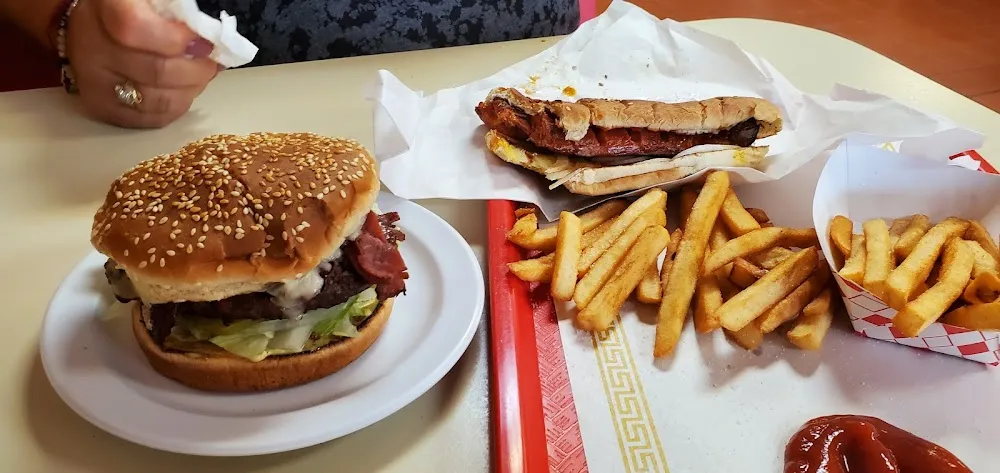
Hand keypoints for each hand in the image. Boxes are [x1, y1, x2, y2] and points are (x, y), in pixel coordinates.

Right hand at [65, 0, 218, 127]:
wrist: (92, 28)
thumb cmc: (133, 10)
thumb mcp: (152, 1)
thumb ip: (177, 12)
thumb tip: (207, 35)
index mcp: (105, 7)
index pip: (135, 28)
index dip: (176, 40)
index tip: (201, 41)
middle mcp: (92, 44)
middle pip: (156, 71)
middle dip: (196, 70)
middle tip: (210, 61)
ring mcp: (93, 79)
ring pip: (156, 100)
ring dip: (190, 90)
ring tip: (199, 76)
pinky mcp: (100, 106)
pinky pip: (149, 118)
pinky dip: (175, 107)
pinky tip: (182, 91)